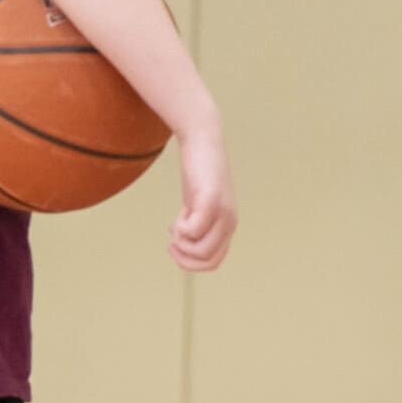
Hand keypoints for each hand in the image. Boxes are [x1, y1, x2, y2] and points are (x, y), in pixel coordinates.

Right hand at [170, 119, 237, 273]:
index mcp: (228, 225)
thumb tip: (177, 241)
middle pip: (207, 261)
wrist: (203, 139)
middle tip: (171, 242)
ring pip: (202, 250)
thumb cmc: (198, 171)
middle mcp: (230, 221)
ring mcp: (223, 210)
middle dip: (184, 259)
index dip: (190, 263)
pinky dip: (181, 229)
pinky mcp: (211, 198)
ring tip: (175, 226)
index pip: (214, 263)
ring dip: (182, 244)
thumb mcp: (196, 202)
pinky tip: (179, 214)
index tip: (174, 246)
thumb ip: (194, 221)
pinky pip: (195, 230)